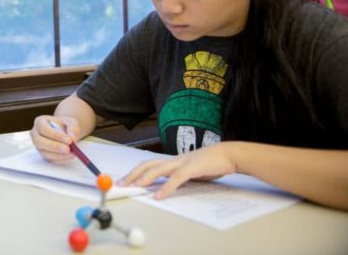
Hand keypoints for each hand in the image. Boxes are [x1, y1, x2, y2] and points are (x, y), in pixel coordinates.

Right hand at [30, 115, 80, 162]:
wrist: (65, 132)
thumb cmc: (65, 125)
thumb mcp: (71, 122)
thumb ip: (72, 129)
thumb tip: (72, 138)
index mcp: (40, 122)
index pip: (43, 128)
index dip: (55, 135)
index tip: (69, 140)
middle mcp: (35, 134)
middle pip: (39, 141)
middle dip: (54, 146)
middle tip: (68, 149)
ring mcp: (38, 146)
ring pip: (44, 152)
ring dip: (58, 154)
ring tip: (72, 153)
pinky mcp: (43, 154)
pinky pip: (49, 159)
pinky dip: (60, 159)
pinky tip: (69, 156)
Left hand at [118, 142, 238, 198]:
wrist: (229, 154)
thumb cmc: (211, 164)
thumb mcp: (191, 172)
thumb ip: (179, 177)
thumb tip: (166, 188)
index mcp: (173, 161)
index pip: (149, 164)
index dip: (135, 172)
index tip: (125, 180)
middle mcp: (174, 160)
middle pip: (148, 164)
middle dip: (133, 174)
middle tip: (121, 184)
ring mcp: (182, 162)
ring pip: (158, 169)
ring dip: (144, 178)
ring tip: (134, 187)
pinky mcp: (193, 168)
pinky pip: (176, 178)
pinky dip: (166, 187)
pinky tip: (159, 196)